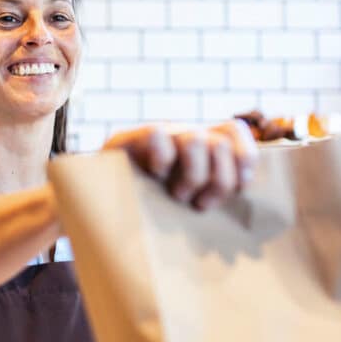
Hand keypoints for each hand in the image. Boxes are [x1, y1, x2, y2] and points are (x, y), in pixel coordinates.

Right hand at [102, 121, 257, 209]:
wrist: (94, 204)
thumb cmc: (151, 211)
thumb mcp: (190, 203)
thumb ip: (214, 194)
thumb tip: (245, 209)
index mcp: (200, 146)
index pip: (234, 130)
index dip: (244, 157)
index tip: (239, 188)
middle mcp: (182, 134)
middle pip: (220, 144)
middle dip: (218, 181)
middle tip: (200, 204)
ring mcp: (156, 135)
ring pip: (195, 140)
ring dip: (193, 175)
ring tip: (178, 195)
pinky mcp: (128, 139)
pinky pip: (157, 136)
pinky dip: (162, 159)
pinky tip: (156, 175)